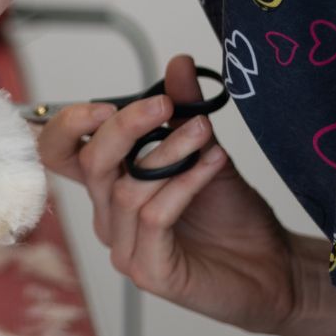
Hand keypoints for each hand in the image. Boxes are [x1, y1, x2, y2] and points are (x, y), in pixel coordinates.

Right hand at [39, 54, 335, 335]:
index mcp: (109, 187)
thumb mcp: (206, 151)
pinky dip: (183, 185)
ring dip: (168, 154)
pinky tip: (212, 166)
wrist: (275, 268)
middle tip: (163, 104)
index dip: (69, 126)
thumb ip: (186, 112)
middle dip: (124, 127)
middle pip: (90, 164)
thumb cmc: (234, 216)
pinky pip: (154, 218)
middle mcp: (108, 217)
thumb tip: (179, 63)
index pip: (60, 154)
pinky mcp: (149, 272)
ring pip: (128, 189)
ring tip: (204, 133)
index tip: (107, 104)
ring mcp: (125, 248)